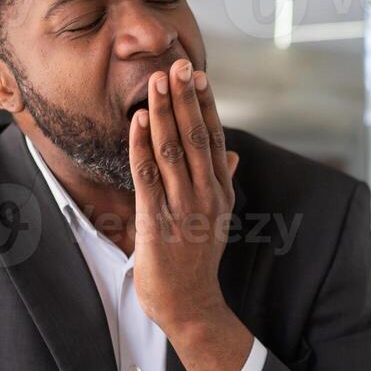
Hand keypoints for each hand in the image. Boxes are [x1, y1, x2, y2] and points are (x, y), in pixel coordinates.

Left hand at [128, 59, 239, 334]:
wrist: (190, 305)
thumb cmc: (196, 261)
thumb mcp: (216, 218)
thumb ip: (223, 182)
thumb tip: (233, 152)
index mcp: (220, 192)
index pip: (215, 138)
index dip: (206, 105)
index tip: (198, 75)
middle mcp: (206, 196)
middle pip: (197, 137)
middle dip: (185, 99)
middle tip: (178, 64)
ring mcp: (184, 209)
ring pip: (173, 151)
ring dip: (163, 113)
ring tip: (156, 82)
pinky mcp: (158, 223)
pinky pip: (148, 177)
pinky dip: (142, 147)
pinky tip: (137, 122)